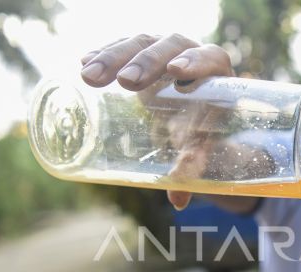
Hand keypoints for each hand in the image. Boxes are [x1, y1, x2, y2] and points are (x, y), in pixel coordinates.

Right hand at [80, 33, 234, 209]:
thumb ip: (192, 164)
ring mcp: (164, 48)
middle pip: (170, 47)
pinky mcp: (141, 52)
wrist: (192, 114)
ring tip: (90, 75)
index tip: (176, 72)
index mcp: (216, 72)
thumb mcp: (199, 144)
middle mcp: (191, 53)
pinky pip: (122, 47)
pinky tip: (84, 61)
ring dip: (115, 56)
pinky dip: (103, 53)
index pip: (209, 58)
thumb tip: (179, 198)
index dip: (195, 62)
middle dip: (146, 62)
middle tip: (126, 81)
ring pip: (141, 43)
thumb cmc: (202, 129)